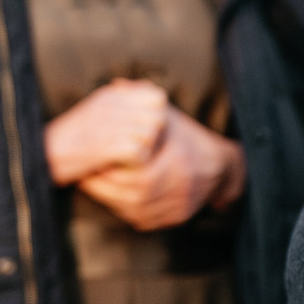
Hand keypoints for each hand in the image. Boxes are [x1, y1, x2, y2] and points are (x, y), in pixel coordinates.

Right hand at [43, 78, 170, 184]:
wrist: (40, 155)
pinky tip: (117, 164)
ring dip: (145, 150)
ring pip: (152, 136)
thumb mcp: (97, 111)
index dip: (156, 115)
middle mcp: (114, 104)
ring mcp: (111, 123)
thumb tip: (153, 97)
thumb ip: (123, 103)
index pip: (157, 97)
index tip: (142, 130)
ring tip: (122, 157)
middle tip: (135, 148)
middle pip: (159, 117)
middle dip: (154, 135)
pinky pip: (141, 154)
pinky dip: (135, 164)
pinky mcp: (109, 145)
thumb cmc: (69, 139)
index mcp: (112, 95)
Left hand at [78, 104, 244, 229]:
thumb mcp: (167, 115)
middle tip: (84, 173)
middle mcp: (179, 188)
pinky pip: (140, 219)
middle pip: (129, 194)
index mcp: (177, 162)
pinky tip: (114, 195)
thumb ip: (142, 100)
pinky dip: (123, 209)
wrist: (219, 167)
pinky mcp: (173, 219)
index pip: (133, 173)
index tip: (91, 160)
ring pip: (132, 210)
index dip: (108, 170)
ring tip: (93, 183)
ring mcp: (176, 207)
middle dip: (102, 185)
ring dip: (109, 198)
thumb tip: (118, 85)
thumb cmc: (187, 138)